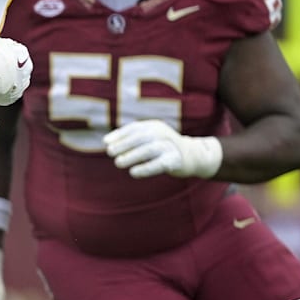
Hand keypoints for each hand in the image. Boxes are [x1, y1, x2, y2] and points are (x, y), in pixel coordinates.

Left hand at [102, 120, 221, 178]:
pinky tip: (133, 172)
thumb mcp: (149, 138)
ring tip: (118, 163)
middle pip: (141, 137)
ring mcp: (170, 147)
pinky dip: (145, 168)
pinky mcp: (176, 161)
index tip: (106, 142)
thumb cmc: (163, 147)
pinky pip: (159, 164)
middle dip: (124, 144)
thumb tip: (107, 143)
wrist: (193, 155)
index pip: (134, 128)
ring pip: (149, 150)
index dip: (119, 134)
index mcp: (153, 126)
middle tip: (110, 153)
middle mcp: (162, 134)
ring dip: (132, 156)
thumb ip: (130, 139)